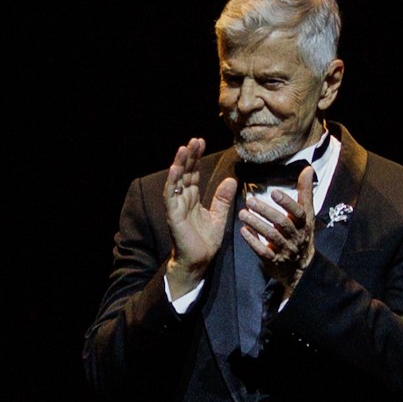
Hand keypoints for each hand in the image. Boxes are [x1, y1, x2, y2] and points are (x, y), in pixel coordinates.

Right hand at [165, 137, 237, 296]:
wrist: (199, 261)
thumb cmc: (205, 242)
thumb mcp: (219, 216)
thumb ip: (222, 199)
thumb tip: (231, 179)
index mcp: (192, 199)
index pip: (193, 174)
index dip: (196, 158)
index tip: (200, 142)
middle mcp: (183, 200)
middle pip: (184, 173)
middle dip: (189, 156)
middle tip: (194, 140)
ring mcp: (177, 206)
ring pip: (176, 181)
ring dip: (179, 164)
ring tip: (184, 149)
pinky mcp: (174, 215)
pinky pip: (171, 196)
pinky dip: (172, 182)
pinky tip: (175, 169)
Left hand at [237, 166, 315, 292]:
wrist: (302, 267)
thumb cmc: (302, 234)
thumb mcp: (306, 214)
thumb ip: (305, 192)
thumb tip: (308, 169)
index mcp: (303, 223)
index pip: (298, 212)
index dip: (287, 203)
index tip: (274, 192)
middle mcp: (295, 236)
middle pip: (282, 223)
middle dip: (266, 212)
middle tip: (250, 201)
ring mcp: (285, 249)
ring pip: (271, 237)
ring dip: (256, 224)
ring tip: (242, 214)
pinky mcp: (274, 260)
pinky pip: (264, 252)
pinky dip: (253, 241)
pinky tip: (243, 231)